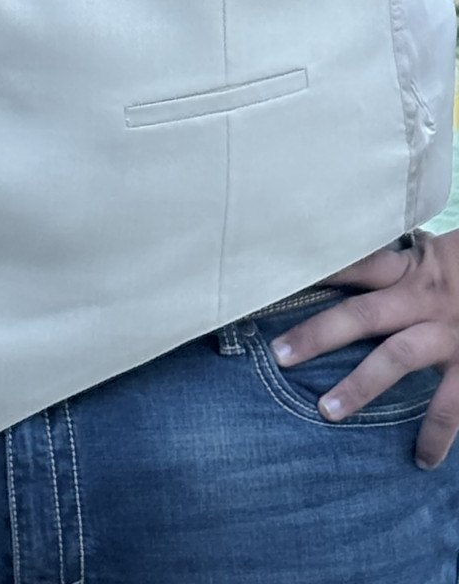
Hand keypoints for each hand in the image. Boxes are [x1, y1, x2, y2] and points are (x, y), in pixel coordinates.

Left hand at [272, 230, 458, 467]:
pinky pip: (453, 404)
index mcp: (409, 268)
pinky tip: (422, 459)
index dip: (317, 272)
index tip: (271, 283)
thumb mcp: (433, 253)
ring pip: (398, 356)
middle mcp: (423, 298)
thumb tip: (340, 259)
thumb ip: (395, 262)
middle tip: (279, 356)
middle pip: (363, 314)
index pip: (355, 264)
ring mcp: (448, 334)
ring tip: (327, 411)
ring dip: (361, 385)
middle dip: (320, 334)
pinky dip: (437, 433)